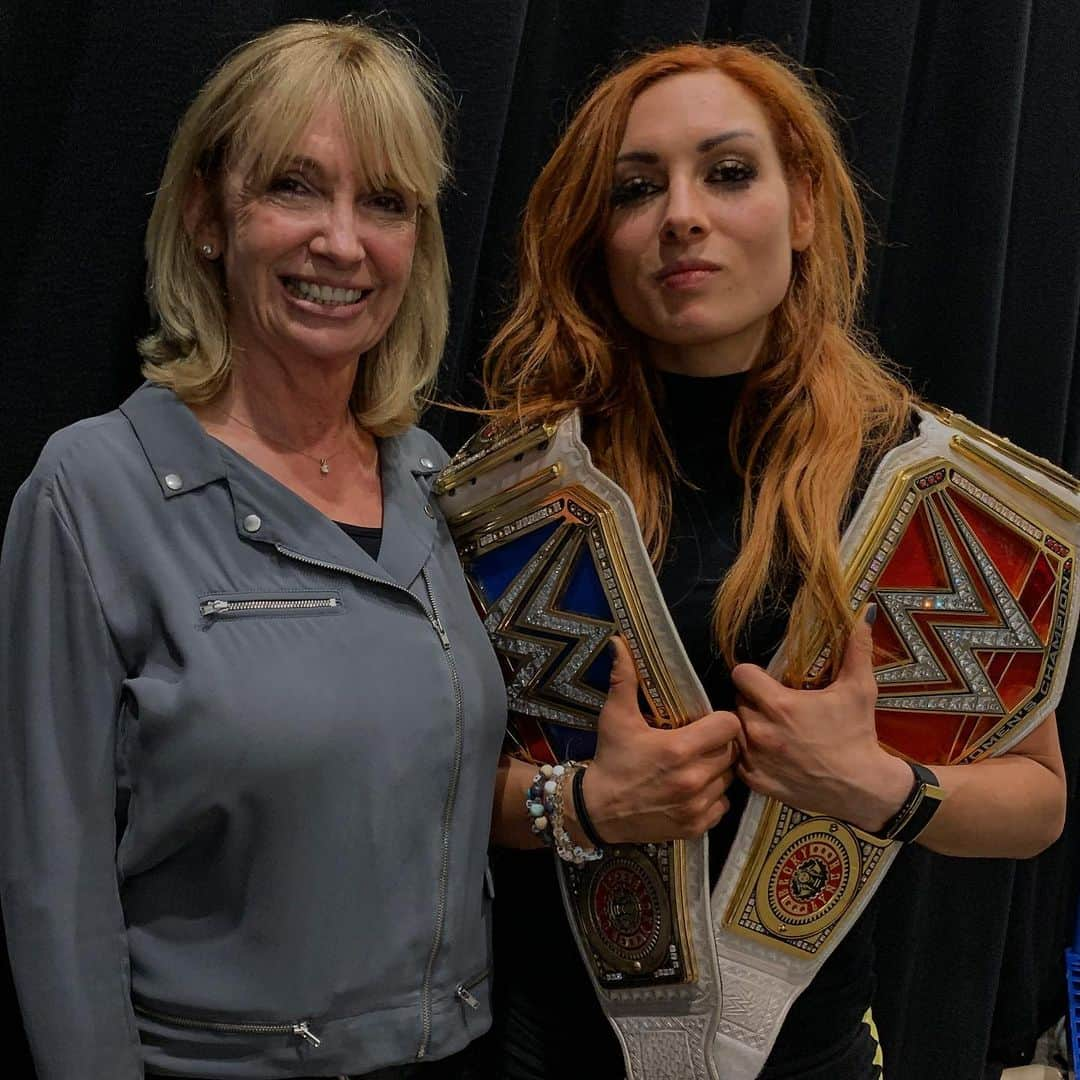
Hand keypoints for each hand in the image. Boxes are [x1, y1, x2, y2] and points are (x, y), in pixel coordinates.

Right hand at [581, 636, 740, 842]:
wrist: (597, 811)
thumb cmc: (611, 759)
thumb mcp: (615, 717)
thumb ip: (623, 679)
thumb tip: (619, 642)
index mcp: (679, 748)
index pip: (729, 726)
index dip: (721, 721)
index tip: (707, 722)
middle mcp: (693, 778)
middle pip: (732, 752)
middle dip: (720, 744)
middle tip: (700, 742)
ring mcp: (696, 806)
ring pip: (729, 779)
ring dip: (718, 771)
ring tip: (697, 764)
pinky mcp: (696, 826)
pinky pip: (722, 806)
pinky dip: (713, 797)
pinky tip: (694, 789)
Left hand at [731, 609, 911, 831]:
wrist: (862, 788)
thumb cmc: (858, 735)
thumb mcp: (860, 689)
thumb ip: (856, 649)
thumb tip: (864, 612)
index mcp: (778, 704)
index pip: (741, 674)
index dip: (753, 675)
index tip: (766, 680)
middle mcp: (759, 730)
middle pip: (738, 701)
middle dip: (753, 701)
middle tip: (774, 707)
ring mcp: (754, 758)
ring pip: (735, 730)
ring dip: (749, 726)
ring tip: (772, 729)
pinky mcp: (755, 781)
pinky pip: (738, 759)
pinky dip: (749, 755)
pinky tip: (770, 753)